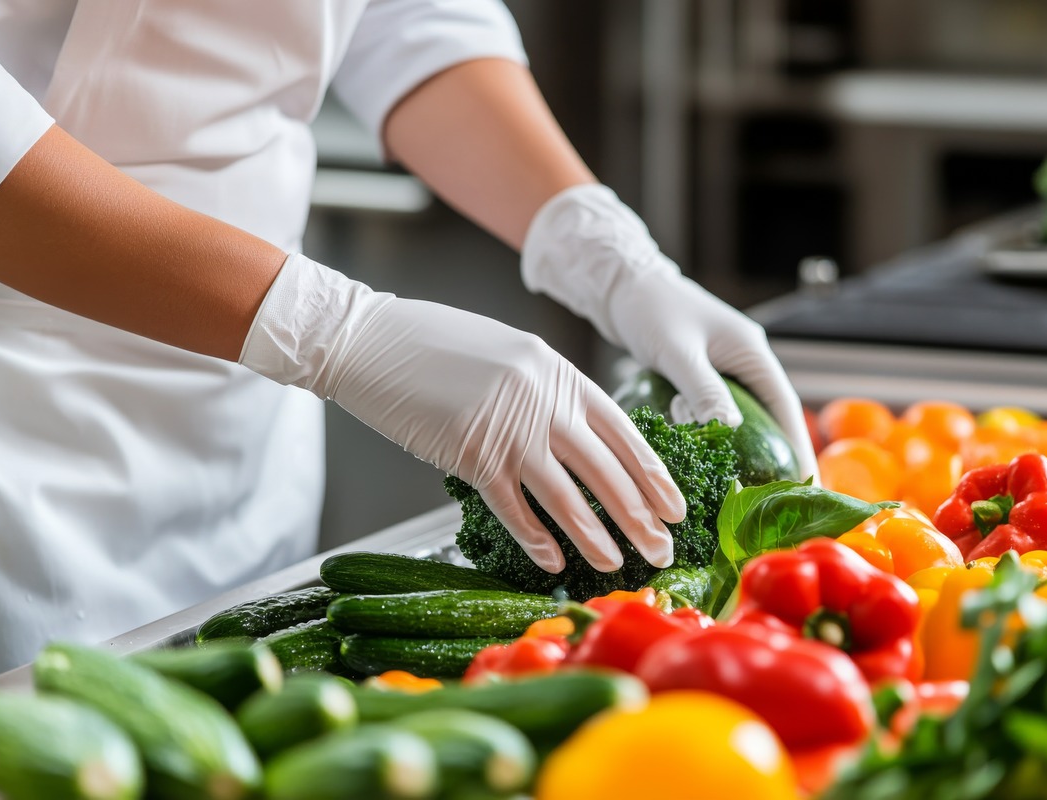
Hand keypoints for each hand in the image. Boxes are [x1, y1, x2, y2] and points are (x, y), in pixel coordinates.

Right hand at [240, 254, 685, 572]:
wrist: (370, 339)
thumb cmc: (437, 345)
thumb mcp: (512, 355)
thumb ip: (549, 393)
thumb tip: (581, 438)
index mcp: (560, 373)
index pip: (625, 434)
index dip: (654, 476)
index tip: (676, 508)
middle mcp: (545, 402)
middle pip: (607, 472)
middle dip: (641, 518)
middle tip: (662, 553)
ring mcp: (509, 430)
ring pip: (568, 498)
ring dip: (596, 537)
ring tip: (616, 566)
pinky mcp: (470, 457)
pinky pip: (514, 509)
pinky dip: (536, 539)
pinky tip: (552, 562)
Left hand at [522, 184, 819, 482]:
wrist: (621, 283)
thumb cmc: (650, 308)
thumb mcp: (679, 352)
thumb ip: (705, 391)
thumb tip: (730, 433)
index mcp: (752, 352)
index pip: (785, 409)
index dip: (797, 448)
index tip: (806, 485)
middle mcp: (744, 362)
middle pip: (767, 419)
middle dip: (769, 457)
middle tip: (772, 501)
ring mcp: (722, 369)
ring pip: (738, 419)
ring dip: (735, 448)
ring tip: (737, 488)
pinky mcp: (699, 377)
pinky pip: (713, 414)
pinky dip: (709, 435)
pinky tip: (702, 459)